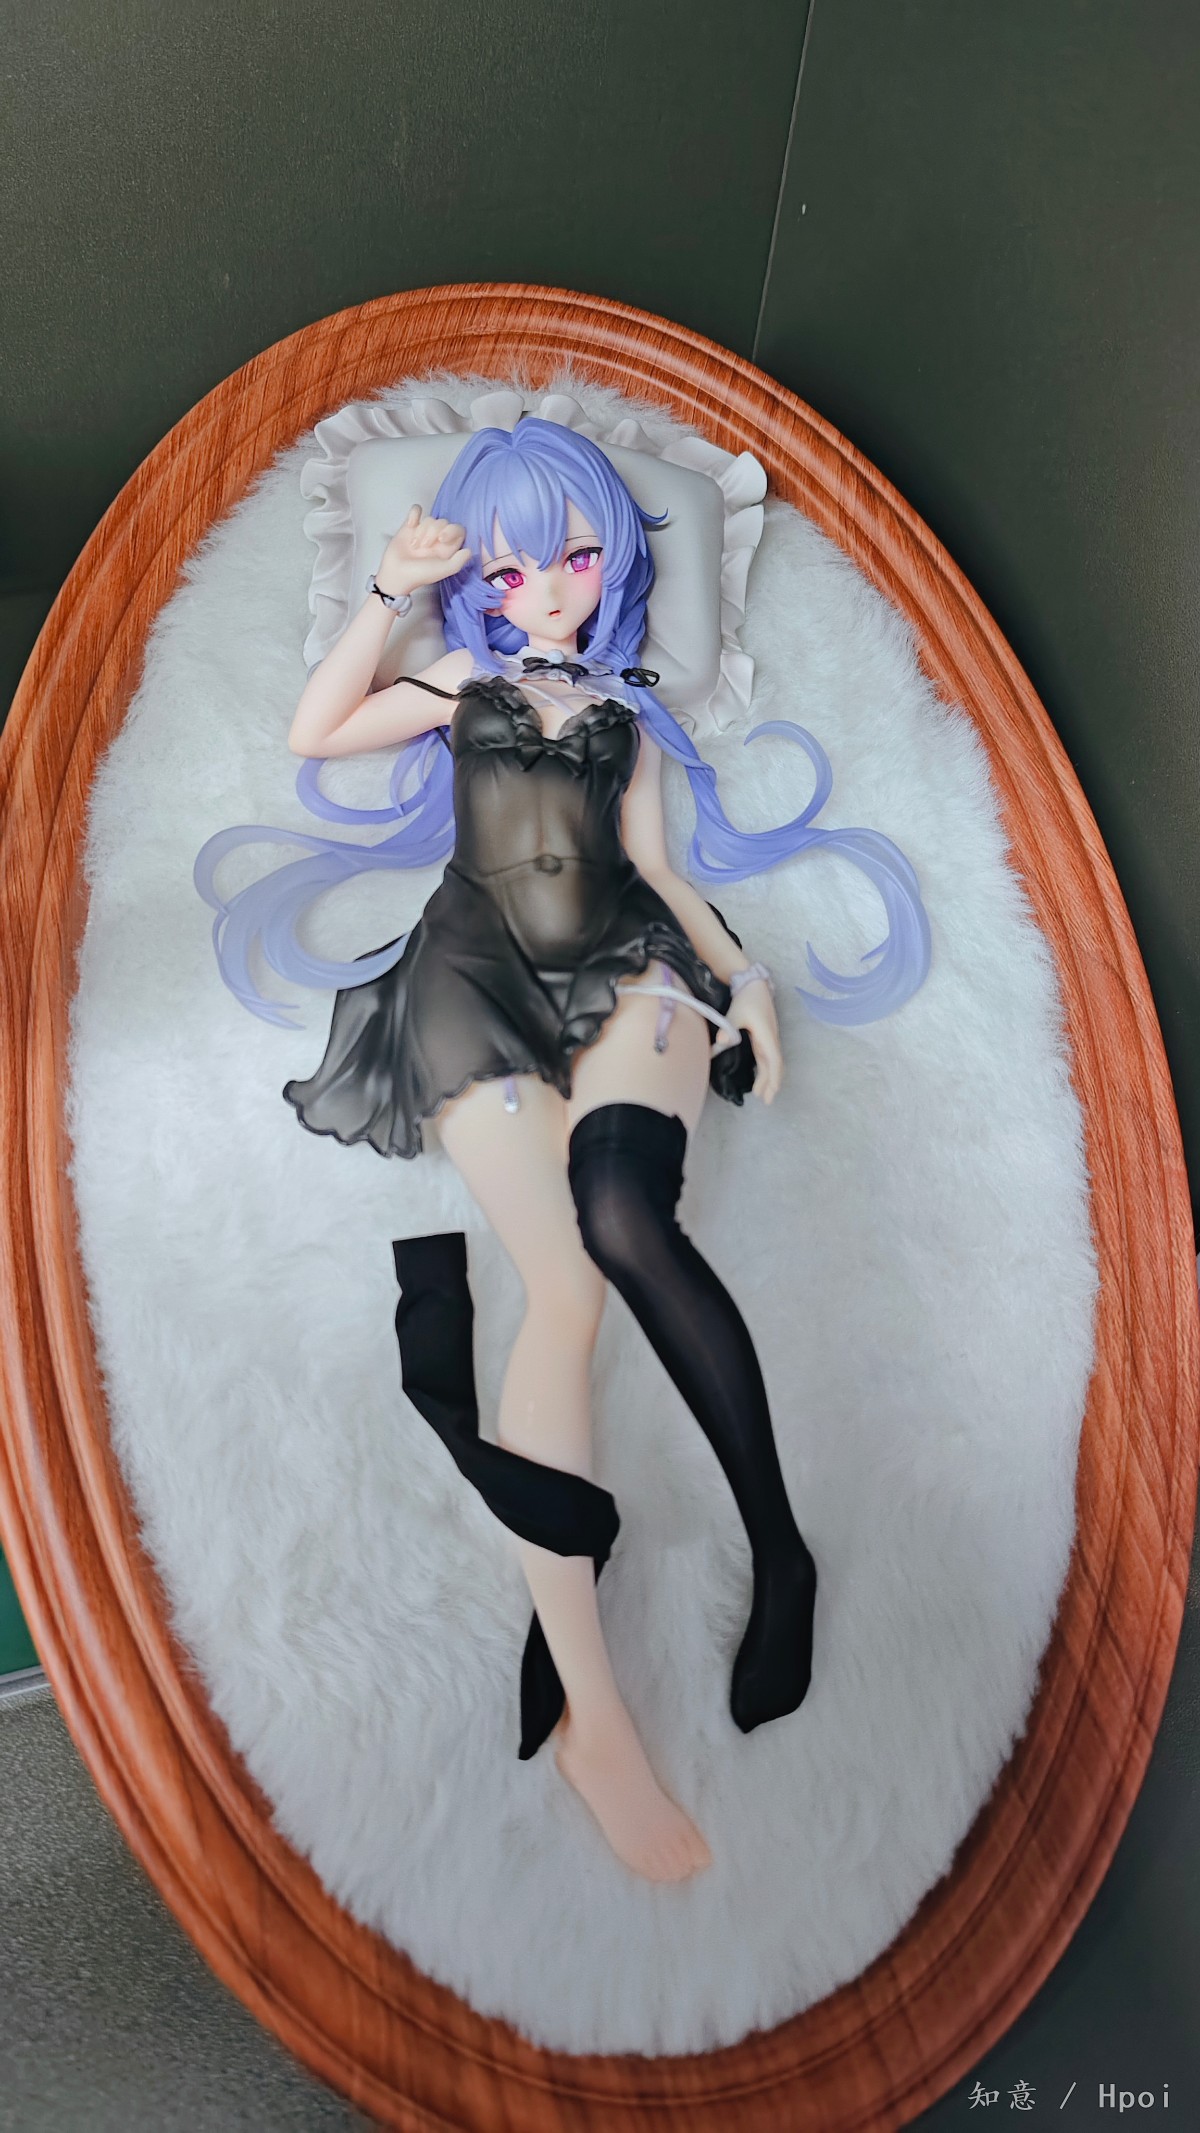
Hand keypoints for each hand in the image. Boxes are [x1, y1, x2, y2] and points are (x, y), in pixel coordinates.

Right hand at [378, 505, 471, 594]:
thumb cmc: (420, 574)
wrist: (397, 574)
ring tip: (414, 546)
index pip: (457, 529)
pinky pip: (416, 511)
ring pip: (429, 518)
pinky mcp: (410, 526)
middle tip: (424, 547)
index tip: (442, 539)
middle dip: (432, 532)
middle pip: (442, 522)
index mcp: (447, 548)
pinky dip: (414, 515)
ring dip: (421, 531)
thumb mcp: (443, 570)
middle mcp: (437, 538)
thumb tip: (469, 550)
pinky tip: (410, 525)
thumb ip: (459, 561)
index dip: (451, 530)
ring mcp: (423, 531)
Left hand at [717, 976, 783, 1103]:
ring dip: (769, 1079)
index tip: (772, 1091)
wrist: (754, 984)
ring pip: (771, 1063)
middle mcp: (771, 1039)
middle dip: (771, 1084)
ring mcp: (769, 1039)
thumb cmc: (746, 999)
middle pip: (774, 1065)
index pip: (773, 1059)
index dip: (774, 1076)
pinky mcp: (764, 1037)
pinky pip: (767, 1058)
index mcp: (766, 1035)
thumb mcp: (735, 1013)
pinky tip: (761, 1078)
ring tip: (763, 1096)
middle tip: (766, 1102)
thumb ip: (727, 1029)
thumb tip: (718, 1045)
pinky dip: (766, 1070)